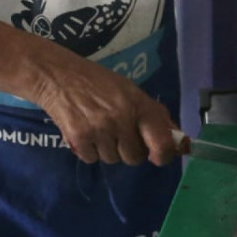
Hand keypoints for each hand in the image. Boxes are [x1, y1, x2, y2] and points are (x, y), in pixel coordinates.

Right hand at [32, 55, 177, 166]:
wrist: (59, 76)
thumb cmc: (99, 82)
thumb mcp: (131, 91)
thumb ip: (154, 115)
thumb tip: (177, 140)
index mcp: (139, 105)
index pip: (162, 143)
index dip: (164, 155)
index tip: (159, 156)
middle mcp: (121, 118)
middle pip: (135, 157)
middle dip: (129, 150)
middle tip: (120, 134)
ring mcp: (99, 130)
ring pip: (113, 160)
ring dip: (108, 149)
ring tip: (99, 128)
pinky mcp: (78, 138)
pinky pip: (92, 159)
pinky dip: (89, 150)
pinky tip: (86, 131)